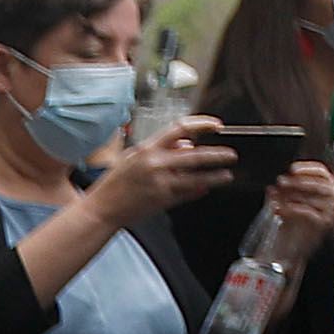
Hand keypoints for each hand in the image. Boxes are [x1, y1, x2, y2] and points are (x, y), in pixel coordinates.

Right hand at [90, 119, 240, 225]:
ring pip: (197, 178)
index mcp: (147, 148)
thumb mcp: (134, 157)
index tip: (217, 126)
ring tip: (227, 175)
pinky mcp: (163, 200)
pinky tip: (208, 187)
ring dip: (215, 176)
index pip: (180, 128)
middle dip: (217, 155)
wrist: (102, 209)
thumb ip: (162, 149)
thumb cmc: (116, 182)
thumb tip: (188, 144)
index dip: (202, 124)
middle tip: (231, 154)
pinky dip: (200, 189)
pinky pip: (187, 193)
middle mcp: (155, 164)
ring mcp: (161, 183)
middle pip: (196, 155)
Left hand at [266, 159, 333, 230]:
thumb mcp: (284, 202)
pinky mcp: (324, 223)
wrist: (291, 246)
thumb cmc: (290, 222)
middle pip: (320, 183)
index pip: (322, 172)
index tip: (293, 169)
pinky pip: (310, 212)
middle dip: (299, 181)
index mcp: (324, 188)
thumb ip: (280, 193)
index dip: (308, 168)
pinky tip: (283, 209)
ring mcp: (329, 211)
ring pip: (315, 197)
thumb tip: (273, 186)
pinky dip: (295, 208)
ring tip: (279, 199)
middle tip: (282, 182)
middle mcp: (331, 198)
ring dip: (294, 195)